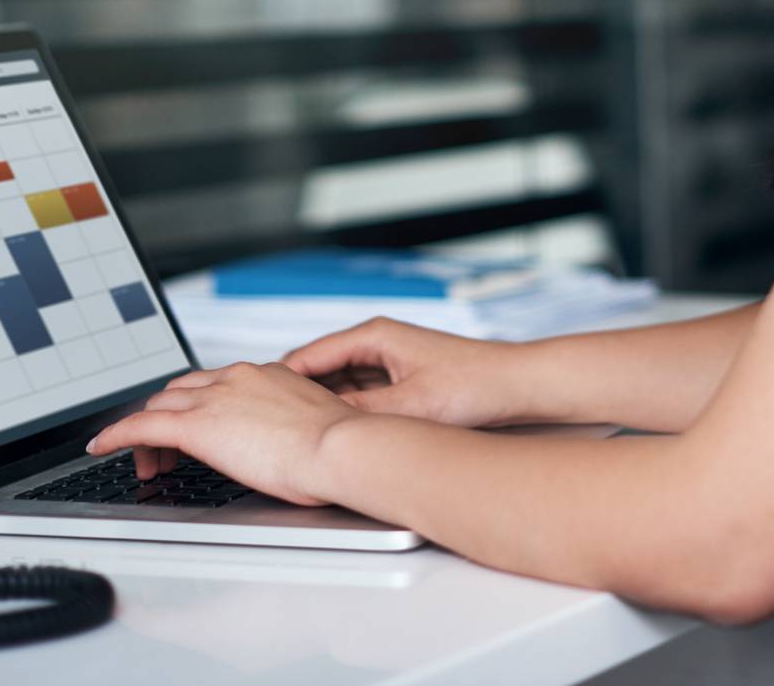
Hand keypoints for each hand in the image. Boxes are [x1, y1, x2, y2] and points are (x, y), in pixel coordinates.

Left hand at [86, 361, 363, 505]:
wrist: (339, 447)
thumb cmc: (339, 448)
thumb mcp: (313, 428)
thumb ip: (290, 427)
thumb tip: (288, 446)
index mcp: (265, 375)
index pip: (215, 384)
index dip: (197, 406)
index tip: (197, 426)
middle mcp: (236, 378)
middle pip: (181, 390)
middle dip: (168, 418)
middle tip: (167, 453)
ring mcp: (214, 398)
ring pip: (161, 405)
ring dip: (147, 432)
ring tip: (147, 463)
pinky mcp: (197, 426)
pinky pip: (142, 426)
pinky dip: (117, 435)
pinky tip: (101, 446)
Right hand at [280, 318, 532, 427]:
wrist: (517, 385)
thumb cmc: (474, 385)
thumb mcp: (409, 406)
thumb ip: (362, 415)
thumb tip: (321, 429)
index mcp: (373, 336)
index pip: (307, 356)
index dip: (279, 383)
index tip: (255, 406)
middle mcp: (378, 343)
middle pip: (320, 372)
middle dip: (297, 398)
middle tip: (270, 428)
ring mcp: (390, 361)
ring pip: (339, 387)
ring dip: (323, 408)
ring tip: (296, 437)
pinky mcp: (402, 380)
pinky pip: (360, 396)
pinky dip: (347, 413)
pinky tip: (338, 438)